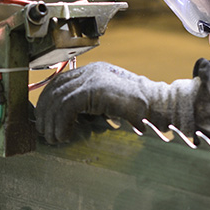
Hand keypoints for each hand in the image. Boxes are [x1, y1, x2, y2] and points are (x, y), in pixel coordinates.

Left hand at [35, 62, 197, 144]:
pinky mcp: (97, 88)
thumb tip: (64, 123)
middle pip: (55, 87)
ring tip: (54, 138)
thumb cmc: (141, 114)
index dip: (48, 103)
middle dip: (46, 113)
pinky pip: (67, 104)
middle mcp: (93, 71)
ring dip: (51, 121)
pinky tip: (64, 135)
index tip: (45, 123)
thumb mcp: (109, 108)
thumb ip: (89, 109)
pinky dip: (61, 122)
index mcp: (95, 73)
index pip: (60, 83)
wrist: (163, 109)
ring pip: (58, 96)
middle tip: (45, 134)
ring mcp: (95, 77)